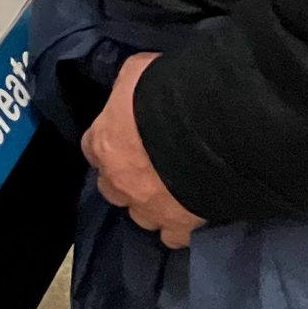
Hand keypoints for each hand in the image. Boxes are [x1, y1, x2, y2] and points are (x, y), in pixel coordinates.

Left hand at [83, 53, 206, 248]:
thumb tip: (133, 91)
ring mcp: (149, 208)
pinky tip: (192, 213)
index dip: (110, 144)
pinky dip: (180, 228)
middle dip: (126, 180)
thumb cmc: (169, 93)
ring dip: (151, 204)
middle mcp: (120, 181)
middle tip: (150, 167)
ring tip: (174, 191)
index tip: (125, 140)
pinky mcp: (180, 226)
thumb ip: (128, 88)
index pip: (93, 148)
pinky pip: (174, 236)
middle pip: (113, 187)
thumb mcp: (138, 72)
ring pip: (141, 215)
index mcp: (104, 143)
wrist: (214, 129)